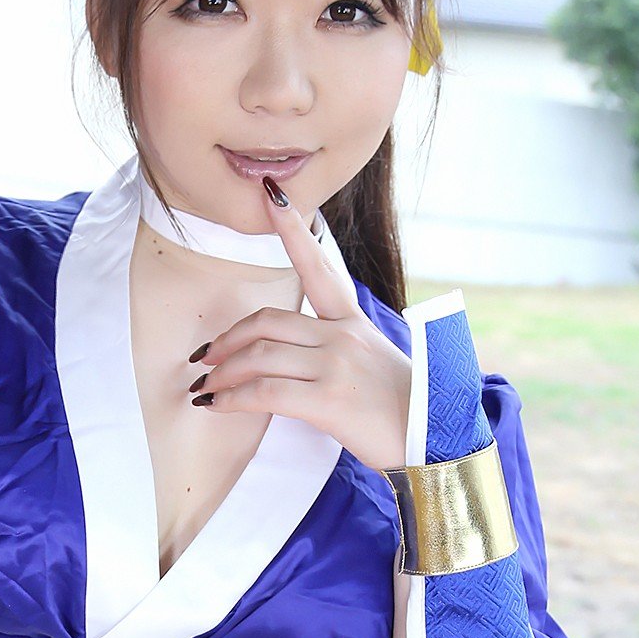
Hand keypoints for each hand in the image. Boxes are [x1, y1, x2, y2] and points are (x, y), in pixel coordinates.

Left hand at [189, 178, 411, 470]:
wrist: (434, 440)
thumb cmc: (402, 410)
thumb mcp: (372, 364)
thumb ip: (336, 350)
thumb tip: (294, 359)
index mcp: (352, 322)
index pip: (318, 268)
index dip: (292, 231)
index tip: (271, 197)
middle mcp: (342, 336)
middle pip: (267, 322)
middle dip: (227, 339)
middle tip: (204, 357)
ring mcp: (335, 365)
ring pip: (259, 355)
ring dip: (222, 372)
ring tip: (205, 387)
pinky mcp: (328, 400)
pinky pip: (265, 392)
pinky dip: (233, 399)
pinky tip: (216, 406)